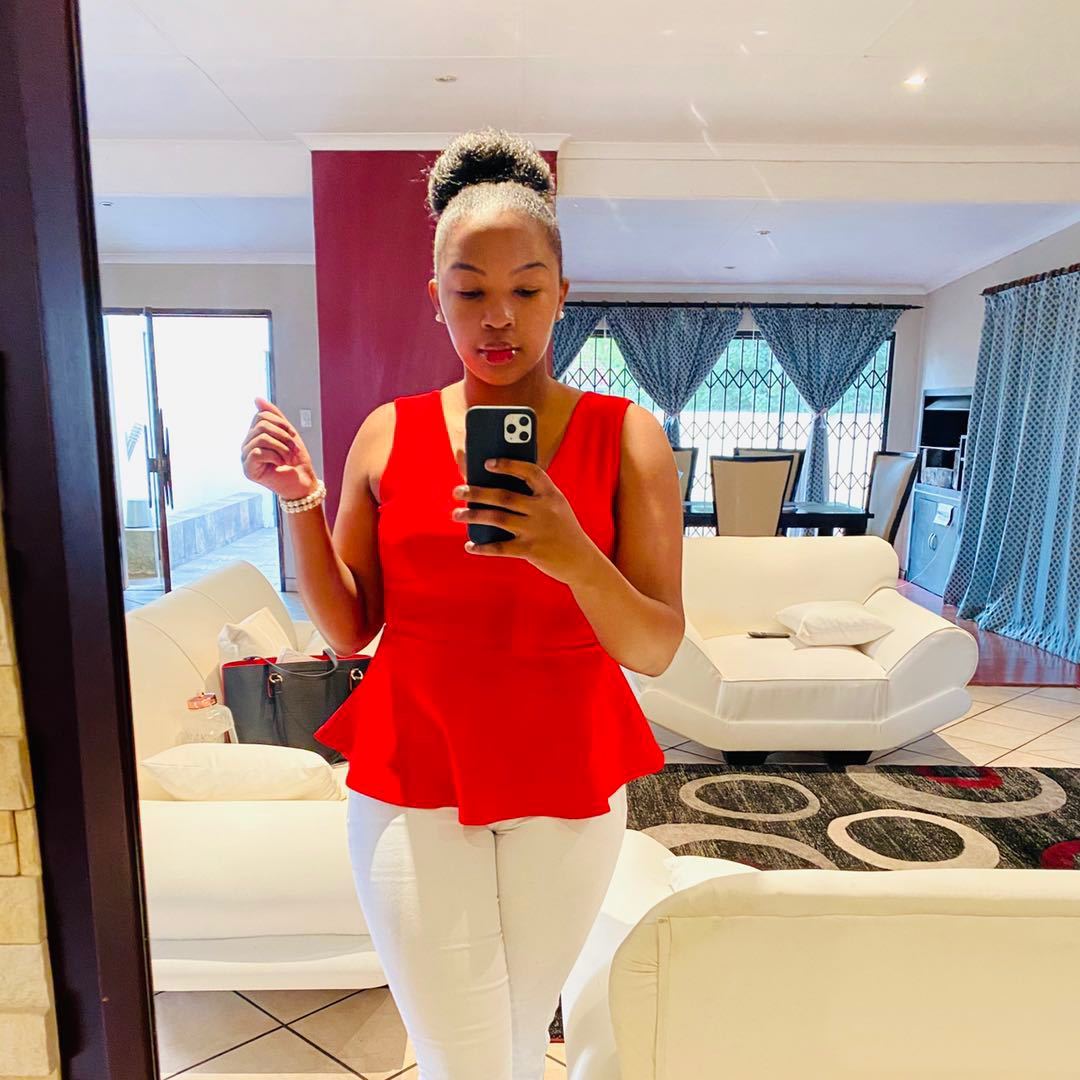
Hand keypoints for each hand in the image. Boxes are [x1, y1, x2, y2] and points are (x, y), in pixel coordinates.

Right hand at [241, 396, 318, 500]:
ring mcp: (245, 457)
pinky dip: (276, 456)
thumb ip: (273, 415)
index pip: (262, 416)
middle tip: (292, 449)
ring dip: (282, 447)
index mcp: (254, 435)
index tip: (292, 436)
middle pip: (262, 425)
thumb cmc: (296, 460)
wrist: (303, 481)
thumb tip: (257, 398)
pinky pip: (259, 451)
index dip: (281, 424)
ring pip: (262, 437)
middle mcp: (247, 445)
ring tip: (287, 457)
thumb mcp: (287, 432)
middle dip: (283, 436)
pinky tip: (280, 464)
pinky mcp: (248, 469)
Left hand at [450, 450, 597, 585]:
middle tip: (458, 490)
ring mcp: (537, 530)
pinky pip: (500, 547)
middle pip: (504, 496)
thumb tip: (494, 490)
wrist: (581, 561)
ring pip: (497, 518)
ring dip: (473, 515)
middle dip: (477, 492)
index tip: (487, 463)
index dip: (508, 464)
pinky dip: (483, 547)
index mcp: (551, 494)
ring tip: (456, 514)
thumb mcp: (556, 507)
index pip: (530, 471)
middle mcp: (544, 509)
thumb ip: (534, 497)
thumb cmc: (562, 530)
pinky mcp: (531, 550)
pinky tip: (470, 545)